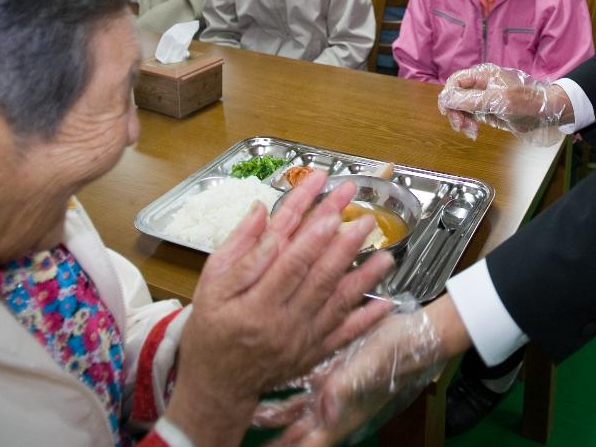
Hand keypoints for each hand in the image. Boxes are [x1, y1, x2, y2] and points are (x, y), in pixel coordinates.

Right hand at [164, 172, 394, 443]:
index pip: (290, 262)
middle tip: (365, 218)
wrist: (218, 386)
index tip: (334, 211)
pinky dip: (366, 320)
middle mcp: (283, 324)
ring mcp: (302, 341)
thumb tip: (263, 209)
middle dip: (345, 245)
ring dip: (364, 277)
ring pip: (338, 303)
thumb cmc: (210, 330)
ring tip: (385, 253)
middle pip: (320, 277)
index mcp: (255, 305)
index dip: (313, 235)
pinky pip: (344, 335)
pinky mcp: (313, 354)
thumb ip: (239, 248)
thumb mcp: (210, 286)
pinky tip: (386, 303)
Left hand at [267, 296, 472, 445]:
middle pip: (295, 430)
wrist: (419, 333)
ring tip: (250, 411)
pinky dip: (287, 388)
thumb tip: (326, 414)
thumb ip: (346, 388)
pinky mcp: (335, 371)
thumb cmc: (400, 353)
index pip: (306, 444)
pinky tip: (271, 381)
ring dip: (275, 411)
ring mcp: (334, 390)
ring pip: (296, 408)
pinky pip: (304, 386)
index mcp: (341, 415)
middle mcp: (335, 407)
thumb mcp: (370, 368)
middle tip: (243, 429)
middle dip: (273, 435)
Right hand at [437, 63, 571, 144]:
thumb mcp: (498, 101)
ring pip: (461, 108)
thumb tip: (446, 99)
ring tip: (471, 132)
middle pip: (456, 96)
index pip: (455, 82)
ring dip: (461, 121)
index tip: (448, 113)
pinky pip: (470, 117)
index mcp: (482, 75)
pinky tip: (474, 133)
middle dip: (455, 112)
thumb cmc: (525, 102)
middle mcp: (480, 85)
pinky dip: (469, 125)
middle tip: (461, 126)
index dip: (448, 96)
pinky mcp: (488, 111)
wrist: (546, 113)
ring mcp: (484, 99)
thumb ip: (472, 99)